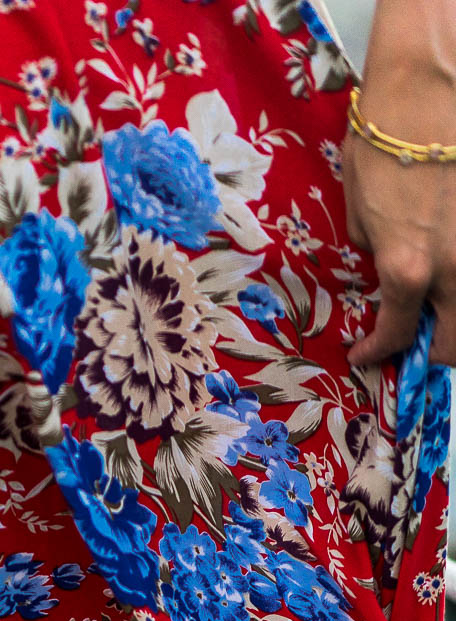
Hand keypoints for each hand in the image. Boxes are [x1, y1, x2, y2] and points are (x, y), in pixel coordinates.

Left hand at [344, 0, 455, 367]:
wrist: (429, 81)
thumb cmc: (385, 137)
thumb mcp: (359, 208)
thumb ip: (376, 252)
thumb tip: (385, 268)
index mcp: (406, 268)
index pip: (397, 334)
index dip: (379, 351)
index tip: (369, 354)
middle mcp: (453, 267)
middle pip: (455, 343)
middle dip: (435, 353)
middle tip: (419, 342)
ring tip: (444, 311)